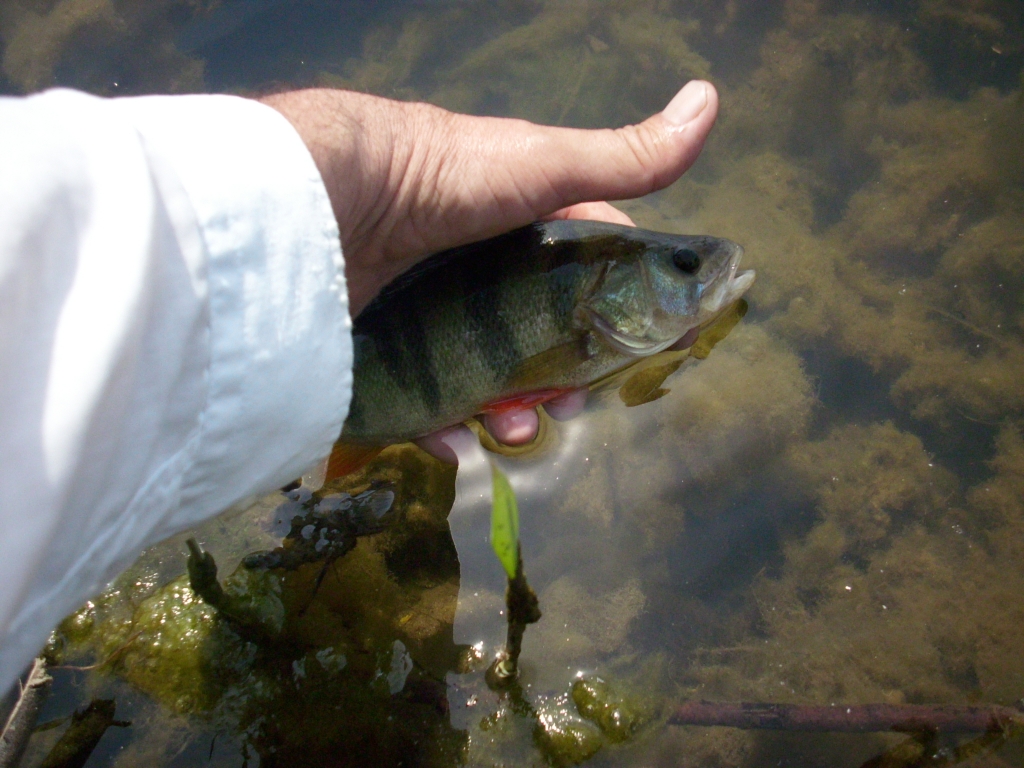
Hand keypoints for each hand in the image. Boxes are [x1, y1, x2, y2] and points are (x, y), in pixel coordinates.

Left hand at [260, 81, 718, 458]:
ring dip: (509, 412)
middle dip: (559, 377)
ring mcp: (426, 312)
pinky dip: (442, 427)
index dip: (615, 312)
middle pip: (535, 337)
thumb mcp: (540, 165)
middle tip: (563, 406)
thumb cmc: (439, 174)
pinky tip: (452, 442)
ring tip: (511, 430)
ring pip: (484, 377)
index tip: (641, 354)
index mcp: (517, 226)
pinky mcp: (383, 352)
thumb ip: (620, 157)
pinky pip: (422, 400)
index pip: (583, 272)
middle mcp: (473, 269)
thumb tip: (711, 100)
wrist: (320, 203)